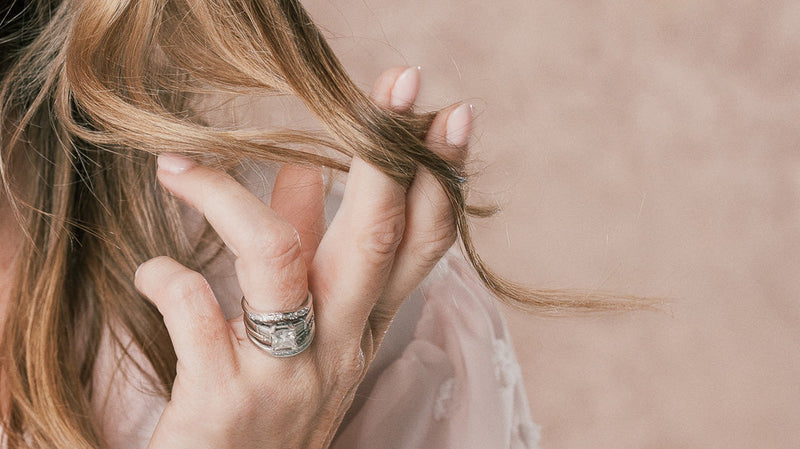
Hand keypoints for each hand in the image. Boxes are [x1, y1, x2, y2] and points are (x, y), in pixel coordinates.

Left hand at [134, 66, 472, 448]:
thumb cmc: (266, 408)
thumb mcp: (307, 334)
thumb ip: (307, 250)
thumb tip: (300, 170)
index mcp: (364, 326)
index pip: (422, 243)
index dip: (439, 177)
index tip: (445, 115)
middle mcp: (340, 347)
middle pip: (374, 237)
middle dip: (386, 154)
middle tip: (396, 85)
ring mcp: (287, 374)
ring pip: (280, 258)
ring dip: (226, 198)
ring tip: (177, 169)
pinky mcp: (226, 401)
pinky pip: (195, 312)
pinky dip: (164, 277)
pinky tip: (149, 273)